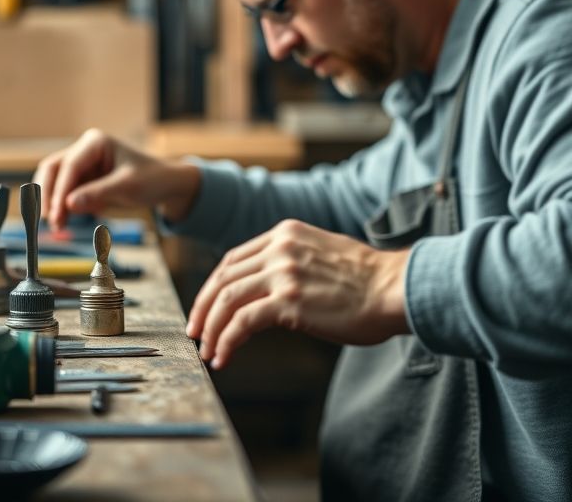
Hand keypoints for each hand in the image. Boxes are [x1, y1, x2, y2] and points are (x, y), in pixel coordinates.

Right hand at [33, 128, 200, 229]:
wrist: (165, 186)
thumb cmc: (151, 179)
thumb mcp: (128, 187)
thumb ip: (98, 194)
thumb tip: (68, 204)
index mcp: (95, 143)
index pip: (70, 165)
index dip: (60, 189)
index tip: (57, 212)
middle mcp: (84, 150)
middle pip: (53, 169)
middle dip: (48, 194)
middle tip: (49, 220)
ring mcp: (81, 166)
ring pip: (53, 182)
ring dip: (51, 203)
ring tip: (57, 226)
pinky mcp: (81, 181)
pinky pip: (63, 194)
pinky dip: (59, 208)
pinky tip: (62, 224)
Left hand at [185, 219, 409, 368]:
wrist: (395, 288)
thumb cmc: (365, 279)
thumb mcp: (320, 253)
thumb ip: (290, 260)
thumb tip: (267, 286)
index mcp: (284, 234)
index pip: (233, 259)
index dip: (214, 285)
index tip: (206, 307)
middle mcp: (279, 248)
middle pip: (224, 277)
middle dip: (204, 306)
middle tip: (195, 330)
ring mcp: (283, 273)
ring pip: (228, 299)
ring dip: (211, 327)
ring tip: (207, 349)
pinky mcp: (290, 301)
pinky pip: (243, 321)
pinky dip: (227, 340)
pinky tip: (223, 356)